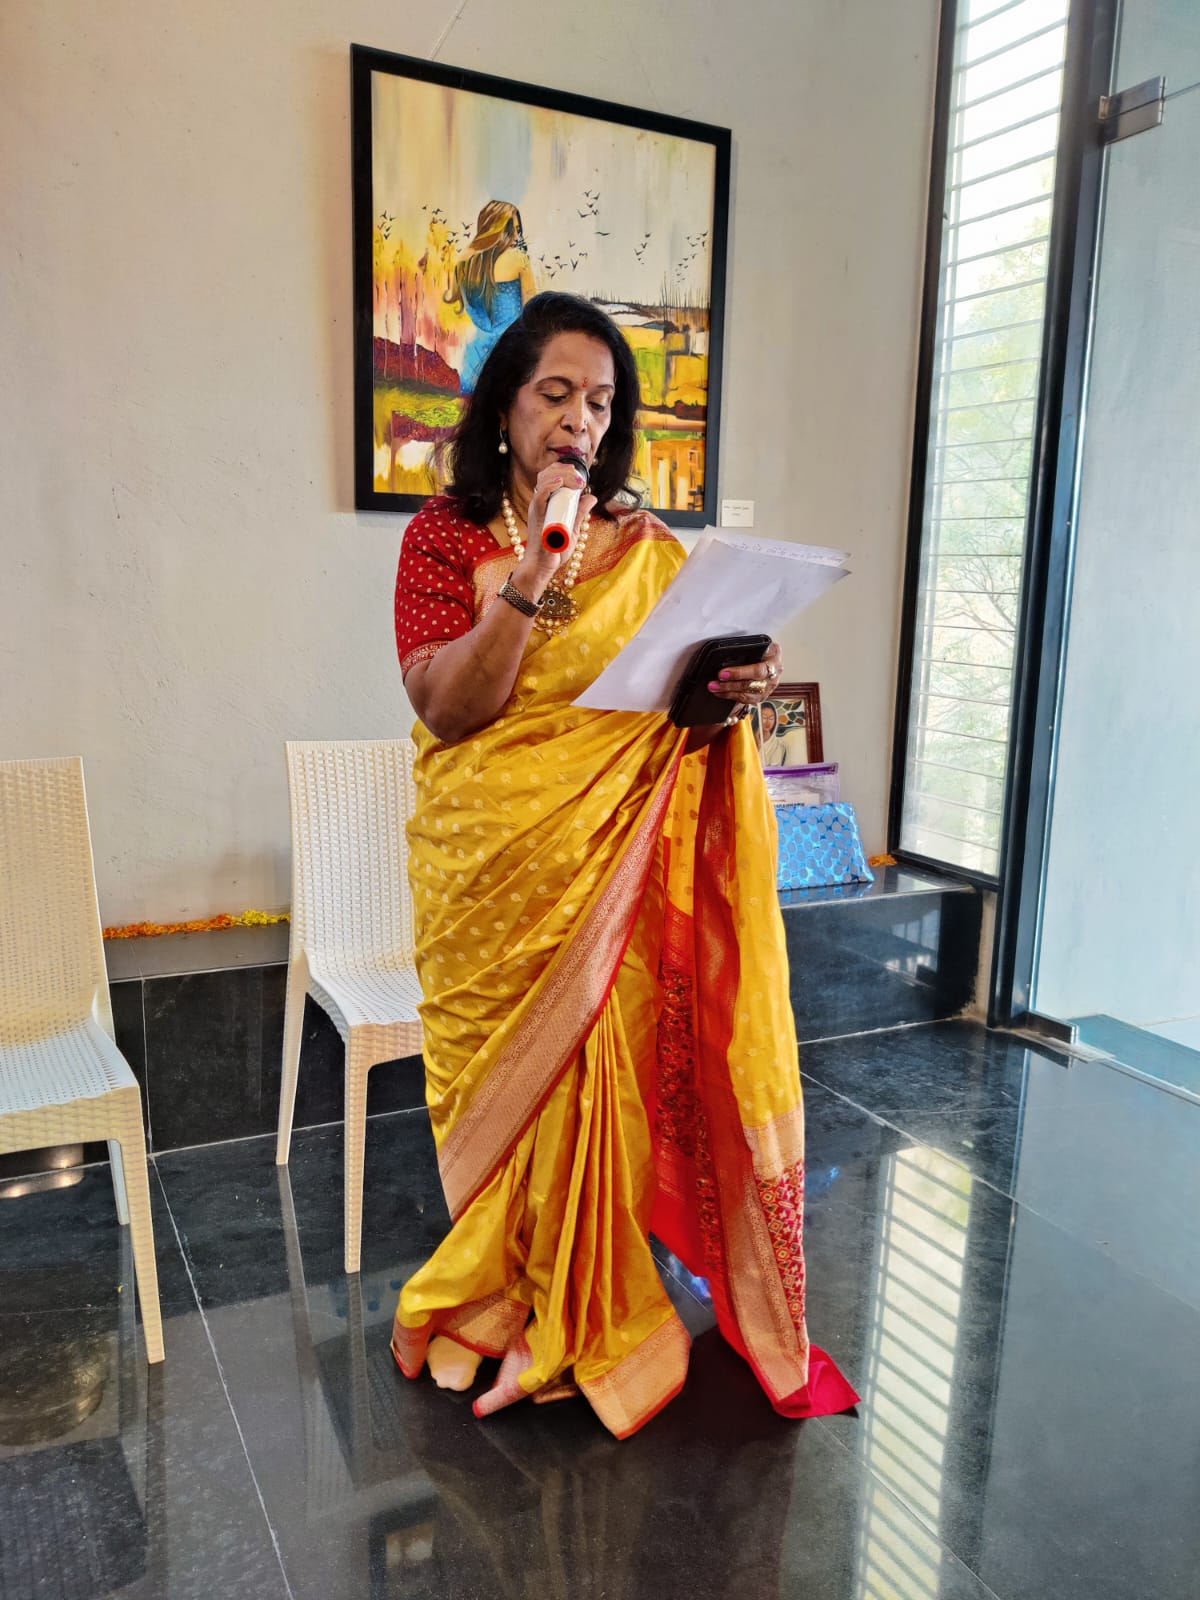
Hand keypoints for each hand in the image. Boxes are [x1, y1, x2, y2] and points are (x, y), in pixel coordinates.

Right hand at [513, 461, 593, 598]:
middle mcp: (541, 502)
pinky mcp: (536, 516)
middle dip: (563, 468)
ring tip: (575, 478)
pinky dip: (550, 485)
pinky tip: (561, 482)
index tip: (581, 475)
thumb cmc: (555, 550)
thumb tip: (591, 497)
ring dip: (561, 474)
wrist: (543, 567)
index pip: (552, 476)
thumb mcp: (572, 528)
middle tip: (579, 474)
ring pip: (543, 479)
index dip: (565, 470)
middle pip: (547, 473)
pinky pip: (540, 496)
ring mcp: (537, 508)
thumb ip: (580, 512)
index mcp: (548, 503)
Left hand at [705, 641, 783, 719]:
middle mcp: (775, 670)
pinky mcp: (764, 695)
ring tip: (715, 687)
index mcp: (773, 654)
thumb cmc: (760, 649)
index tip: (722, 673)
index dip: (739, 673)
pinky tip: (720, 692)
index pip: (758, 668)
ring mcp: (770, 685)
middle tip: (717, 681)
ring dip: (729, 691)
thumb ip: (744, 649)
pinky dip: (731, 696)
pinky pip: (747, 699)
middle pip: (753, 682)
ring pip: (749, 693)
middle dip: (732, 683)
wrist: (767, 657)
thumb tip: (723, 656)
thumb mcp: (755, 644)